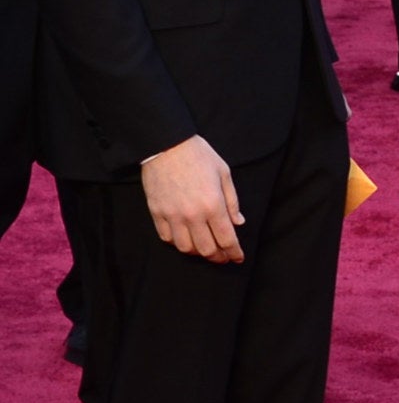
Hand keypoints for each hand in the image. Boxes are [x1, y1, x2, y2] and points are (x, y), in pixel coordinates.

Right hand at [140, 136, 243, 261]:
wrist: (166, 144)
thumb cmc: (199, 156)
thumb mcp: (224, 173)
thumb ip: (232, 201)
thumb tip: (238, 222)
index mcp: (213, 204)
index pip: (226, 238)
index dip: (234, 252)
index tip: (238, 258)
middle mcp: (192, 214)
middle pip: (206, 249)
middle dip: (218, 257)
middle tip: (224, 257)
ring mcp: (172, 215)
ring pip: (185, 247)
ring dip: (197, 252)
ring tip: (205, 249)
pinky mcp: (156, 213)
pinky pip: (166, 237)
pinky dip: (177, 242)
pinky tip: (185, 238)